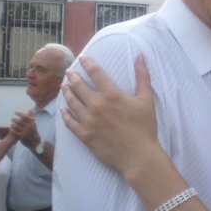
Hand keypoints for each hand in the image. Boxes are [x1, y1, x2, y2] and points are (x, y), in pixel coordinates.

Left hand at [11, 111, 39, 148]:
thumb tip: (30, 110)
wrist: (35, 142)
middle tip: (12, 118)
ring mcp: (25, 132)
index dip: (19, 113)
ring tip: (11, 123)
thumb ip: (31, 117)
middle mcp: (28, 127)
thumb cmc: (33, 132)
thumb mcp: (34, 124)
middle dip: (14, 119)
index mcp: (32, 123)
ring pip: (16, 126)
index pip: (25, 116)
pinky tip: (11, 128)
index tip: (15, 112)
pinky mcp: (21, 136)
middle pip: (19, 121)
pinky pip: (14, 132)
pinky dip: (12, 129)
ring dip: (12, 124)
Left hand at [61, 54, 157, 176]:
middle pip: (79, 86)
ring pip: (72, 102)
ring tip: (64, 86)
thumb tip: (139, 55)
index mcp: (111, 95)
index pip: (95, 73)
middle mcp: (97, 105)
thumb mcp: (147, 99)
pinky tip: (63, 110)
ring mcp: (88, 121)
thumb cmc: (145, 127)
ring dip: (67, 92)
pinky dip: (65, 115)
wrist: (138, 155)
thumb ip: (142, 76)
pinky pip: (70, 122)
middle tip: (69, 72)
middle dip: (73, 77)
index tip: (83, 58)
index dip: (88, 63)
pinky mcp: (84, 135)